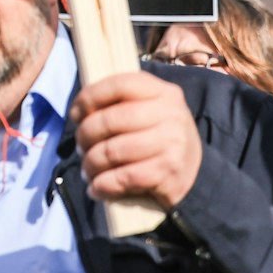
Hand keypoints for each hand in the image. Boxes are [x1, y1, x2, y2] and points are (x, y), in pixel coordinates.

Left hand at [70, 70, 202, 208]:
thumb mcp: (149, 110)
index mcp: (163, 92)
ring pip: (112, 151)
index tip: (76, 114)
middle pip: (109, 120)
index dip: (89, 97)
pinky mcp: (168, 172)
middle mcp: (171, 114)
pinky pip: (123, 177)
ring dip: (91, 164)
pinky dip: (103, 185)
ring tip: (88, 170)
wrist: (197, 173)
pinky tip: (97, 188)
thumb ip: (120, 103)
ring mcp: (172, 144)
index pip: (119, 84)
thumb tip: (78, 112)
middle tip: (80, 147)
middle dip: (85, 136)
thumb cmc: (159, 137)